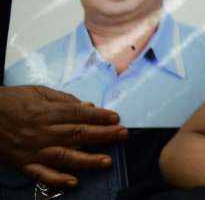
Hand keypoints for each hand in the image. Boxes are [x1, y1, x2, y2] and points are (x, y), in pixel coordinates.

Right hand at [0, 86, 127, 188]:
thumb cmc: (10, 101)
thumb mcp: (37, 92)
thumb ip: (64, 99)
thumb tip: (88, 106)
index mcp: (46, 112)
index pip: (78, 114)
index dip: (99, 117)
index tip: (116, 118)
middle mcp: (42, 131)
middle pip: (77, 134)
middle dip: (103, 135)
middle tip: (123, 135)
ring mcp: (33, 149)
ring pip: (64, 156)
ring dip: (87, 160)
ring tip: (106, 161)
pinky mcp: (24, 163)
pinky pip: (41, 174)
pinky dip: (56, 180)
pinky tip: (73, 182)